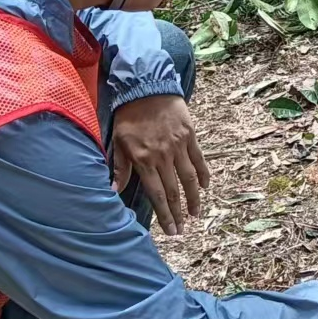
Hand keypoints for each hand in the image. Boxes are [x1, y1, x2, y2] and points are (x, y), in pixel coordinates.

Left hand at [111, 94, 209, 234]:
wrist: (147, 87)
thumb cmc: (129, 115)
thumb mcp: (118, 141)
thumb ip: (120, 167)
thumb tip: (112, 190)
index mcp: (144, 160)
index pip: (156, 194)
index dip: (165, 215)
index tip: (171, 230)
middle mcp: (163, 156)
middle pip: (173, 191)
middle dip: (178, 213)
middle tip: (182, 231)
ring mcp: (179, 147)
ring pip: (189, 178)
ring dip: (194, 199)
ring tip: (196, 214)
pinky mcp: (190, 137)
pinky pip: (199, 159)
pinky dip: (203, 174)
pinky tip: (205, 187)